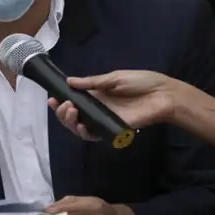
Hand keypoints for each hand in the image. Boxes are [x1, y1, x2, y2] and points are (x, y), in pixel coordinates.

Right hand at [48, 70, 179, 140]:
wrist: (162, 95)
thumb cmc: (141, 83)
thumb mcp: (114, 78)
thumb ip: (92, 82)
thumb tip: (69, 81)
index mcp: (96, 95)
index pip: (74, 100)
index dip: (61, 100)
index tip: (52, 97)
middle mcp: (97, 109)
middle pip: (72, 116)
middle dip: (62, 112)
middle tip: (63, 105)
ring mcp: (103, 120)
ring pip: (79, 127)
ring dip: (70, 121)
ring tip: (70, 110)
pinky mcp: (112, 130)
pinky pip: (94, 135)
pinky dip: (84, 132)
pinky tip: (80, 124)